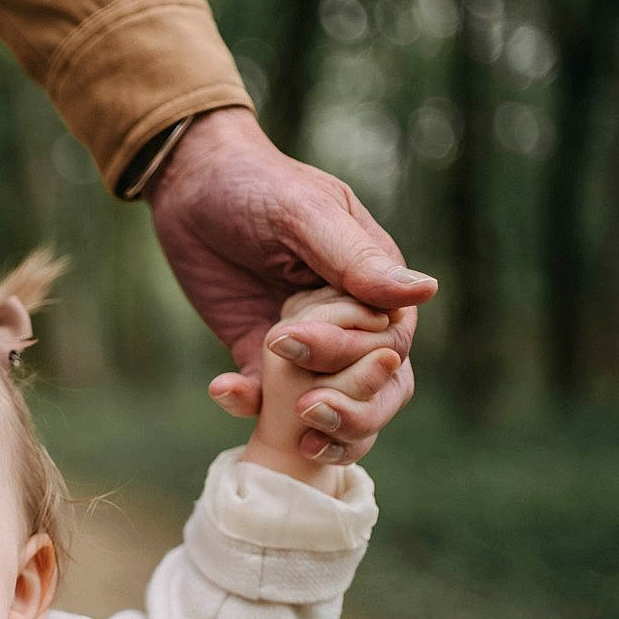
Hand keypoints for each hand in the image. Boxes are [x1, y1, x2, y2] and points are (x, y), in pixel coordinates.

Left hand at [146, 107, 433, 463]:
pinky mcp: (261, 355)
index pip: (388, 343)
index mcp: (376, 286)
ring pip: (332, 405)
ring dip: (316, 428)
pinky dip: (248, 404)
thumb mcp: (305, 214)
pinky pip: (265, 398)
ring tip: (284, 432)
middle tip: (305, 416)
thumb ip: (357, 258)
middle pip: (375, 389)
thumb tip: (425, 291)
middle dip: (349, 413)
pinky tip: (222, 390)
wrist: (192, 185)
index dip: (356, 359)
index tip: (297, 347)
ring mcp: (307, 344)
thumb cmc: (259, 185)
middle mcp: (350, 320)